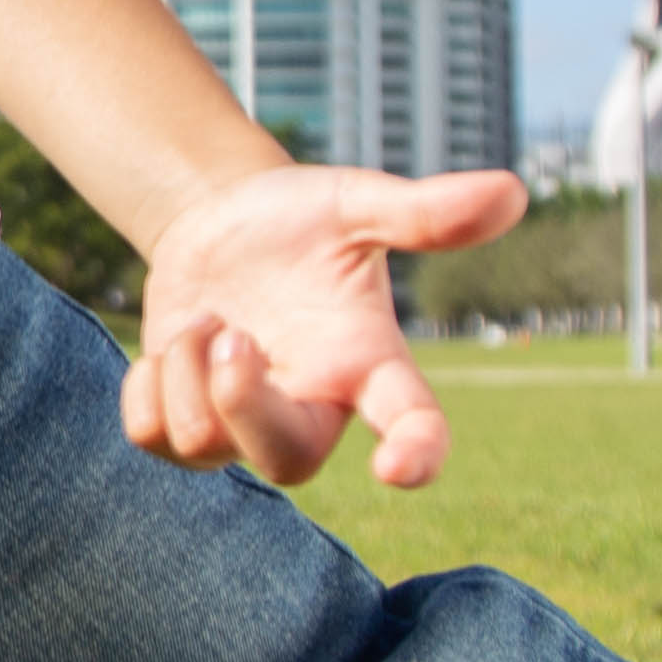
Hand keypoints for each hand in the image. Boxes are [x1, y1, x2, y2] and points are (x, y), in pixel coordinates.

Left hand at [123, 162, 526, 492]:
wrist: (221, 221)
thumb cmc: (300, 220)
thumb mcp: (356, 204)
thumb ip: (425, 212)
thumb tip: (514, 193)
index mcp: (368, 364)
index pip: (413, 422)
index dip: (416, 453)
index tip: (399, 469)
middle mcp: (314, 410)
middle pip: (289, 461)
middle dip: (244, 401)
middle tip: (230, 334)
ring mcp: (247, 428)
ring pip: (205, 444)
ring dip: (184, 367)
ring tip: (207, 320)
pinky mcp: (189, 427)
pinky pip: (151, 438)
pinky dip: (147, 385)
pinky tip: (171, 349)